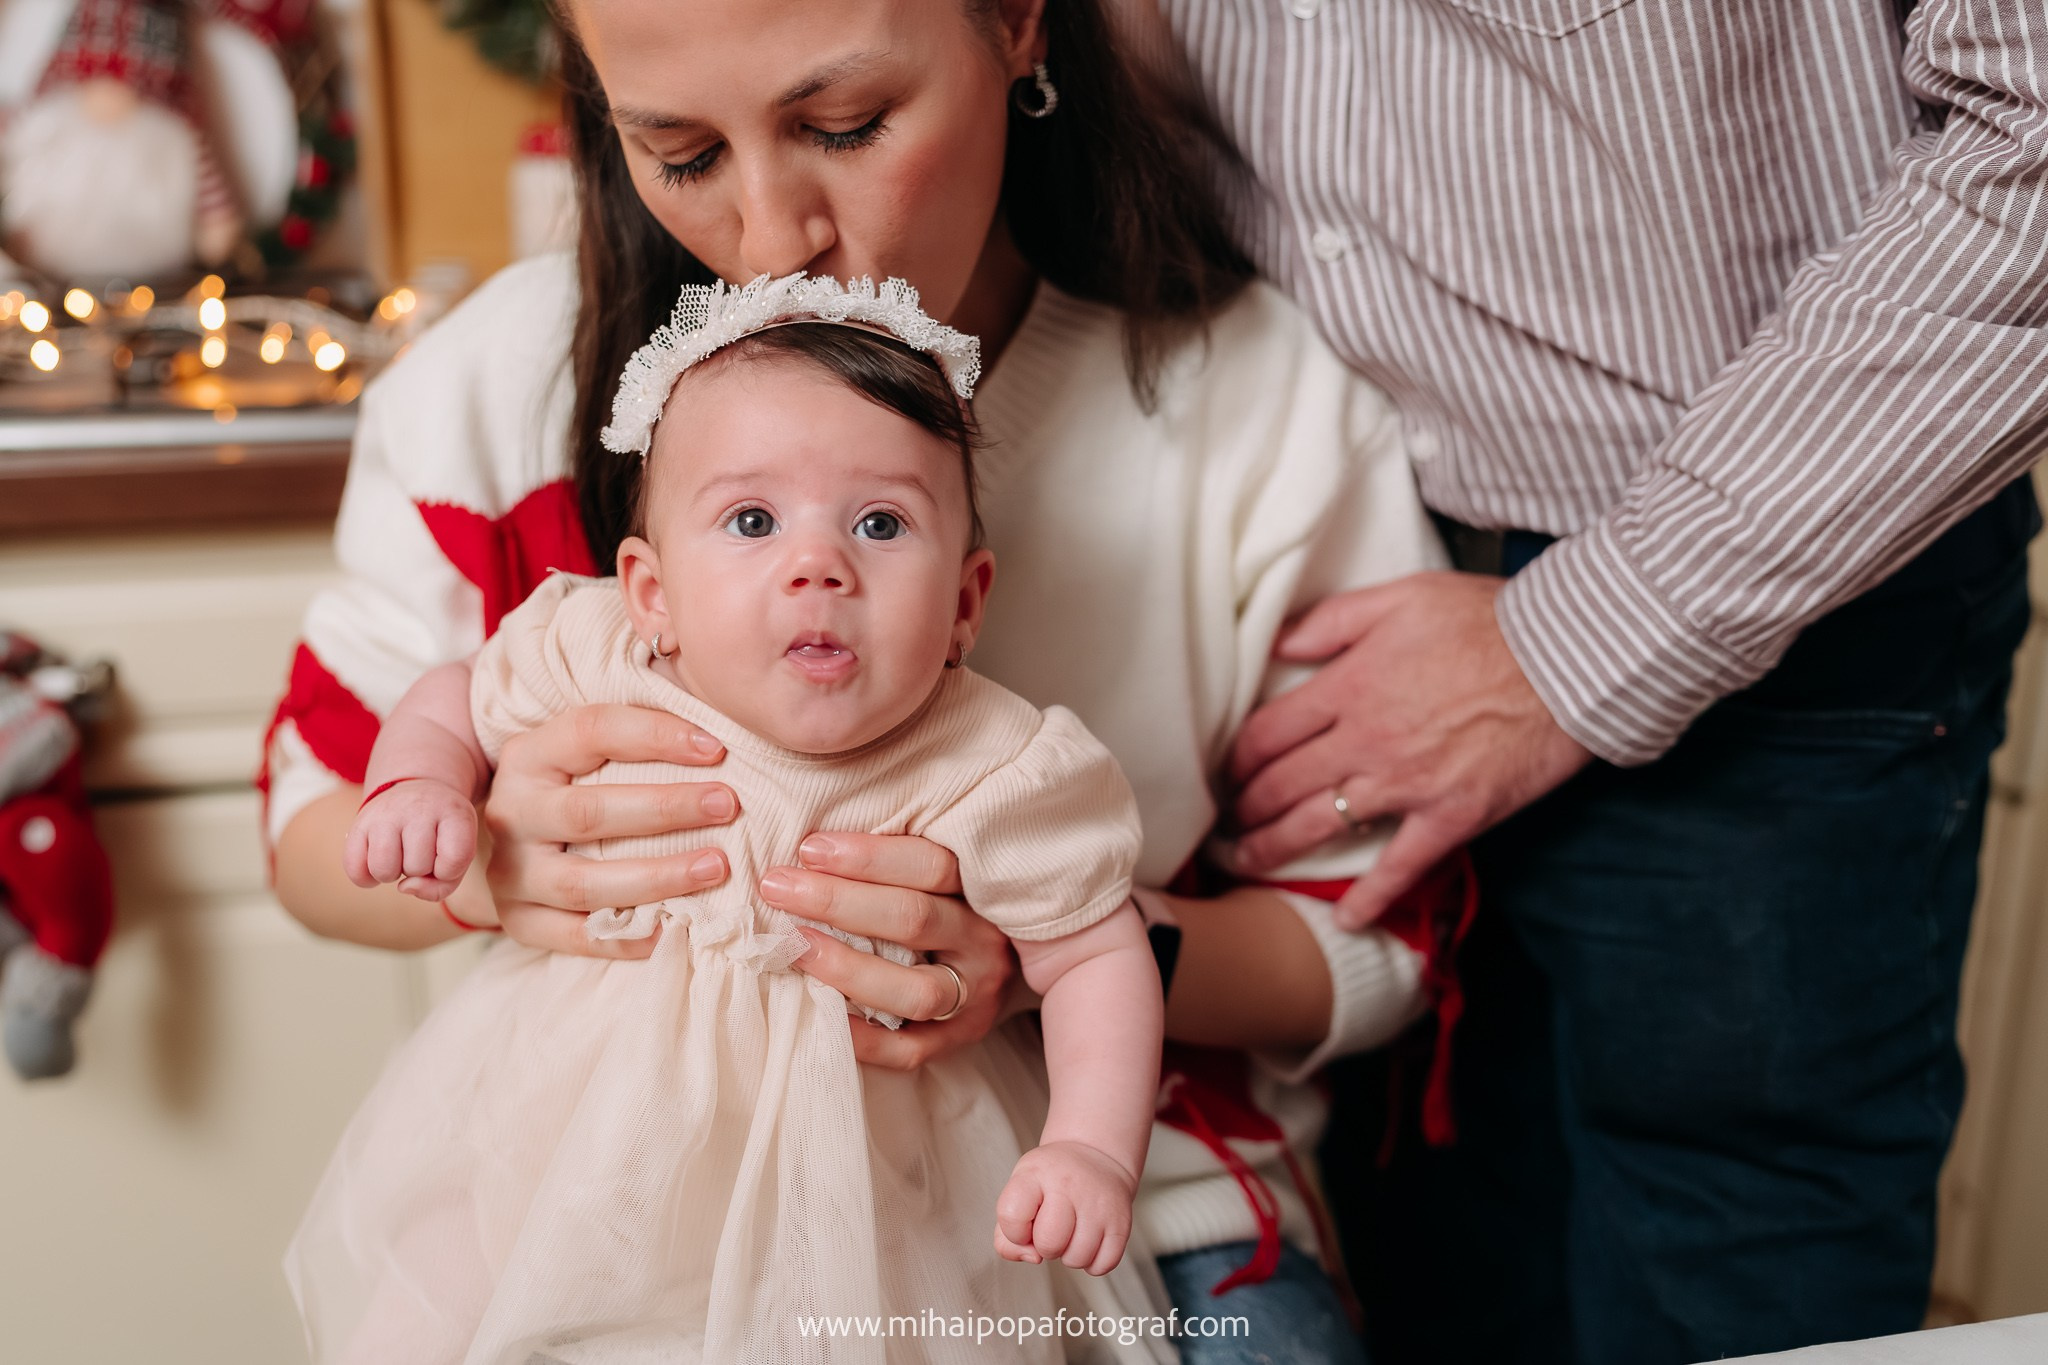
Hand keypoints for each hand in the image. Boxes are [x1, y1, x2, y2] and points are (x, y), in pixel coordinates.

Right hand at [344, 779, 474, 901]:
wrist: (417, 790)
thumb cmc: (441, 834)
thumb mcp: (458, 854)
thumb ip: (442, 886)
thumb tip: (404, 887)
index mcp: (454, 813)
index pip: (454, 860)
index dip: (449, 871)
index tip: (446, 855)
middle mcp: (419, 808)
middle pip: (417, 868)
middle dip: (420, 869)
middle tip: (420, 848)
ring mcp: (386, 813)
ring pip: (384, 870)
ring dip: (392, 874)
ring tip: (399, 855)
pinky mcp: (359, 823)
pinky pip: (355, 871)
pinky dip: (366, 878)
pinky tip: (379, 861)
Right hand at [483, 703, 735, 957]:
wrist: (493, 842)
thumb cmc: (572, 786)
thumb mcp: (584, 751)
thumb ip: (635, 738)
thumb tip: (715, 733)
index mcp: (530, 756)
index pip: (589, 732)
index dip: (653, 735)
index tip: (716, 747)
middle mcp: (512, 812)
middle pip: (588, 812)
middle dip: (664, 809)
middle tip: (727, 805)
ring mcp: (510, 871)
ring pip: (582, 882)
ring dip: (656, 877)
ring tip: (715, 868)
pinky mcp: (518, 921)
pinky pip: (576, 937)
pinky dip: (627, 937)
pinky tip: (675, 927)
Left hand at [767, 833, 1019, 1069]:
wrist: (1002, 968)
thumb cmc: (947, 906)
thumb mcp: (939, 876)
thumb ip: (892, 861)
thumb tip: (809, 845)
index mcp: (981, 891)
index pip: (931, 865)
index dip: (869, 857)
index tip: (809, 849)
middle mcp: (983, 944)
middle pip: (915, 919)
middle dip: (838, 901)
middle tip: (777, 887)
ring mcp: (974, 999)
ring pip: (916, 991)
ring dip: (848, 968)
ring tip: (796, 946)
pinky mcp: (958, 1042)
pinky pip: (909, 1050)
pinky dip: (864, 1039)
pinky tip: (823, 1013)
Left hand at [994, 1140, 1137, 1275]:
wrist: (1095, 1155)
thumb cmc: (1051, 1182)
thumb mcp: (1019, 1192)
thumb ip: (1006, 1235)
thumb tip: (1033, 1258)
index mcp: (1035, 1174)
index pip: (1011, 1216)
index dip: (1014, 1231)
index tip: (1026, 1220)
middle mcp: (1069, 1184)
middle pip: (1049, 1244)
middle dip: (1046, 1246)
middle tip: (1053, 1227)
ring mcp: (1099, 1204)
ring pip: (1077, 1259)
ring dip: (1070, 1255)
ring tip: (1073, 1230)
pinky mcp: (1122, 1222)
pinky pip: (1103, 1266)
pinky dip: (1093, 1262)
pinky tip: (1090, 1239)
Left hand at [1230, 571, 1590, 928]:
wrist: (1572, 658)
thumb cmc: (1489, 620)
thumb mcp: (1400, 597)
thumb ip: (1331, 621)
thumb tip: (1277, 642)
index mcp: (1349, 686)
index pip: (1267, 733)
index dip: (1237, 759)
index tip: (1227, 773)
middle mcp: (1367, 740)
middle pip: (1281, 786)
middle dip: (1243, 811)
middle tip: (1225, 826)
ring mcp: (1408, 783)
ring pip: (1320, 827)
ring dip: (1273, 851)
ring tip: (1245, 864)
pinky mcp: (1452, 815)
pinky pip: (1401, 866)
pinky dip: (1372, 897)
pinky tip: (1348, 920)